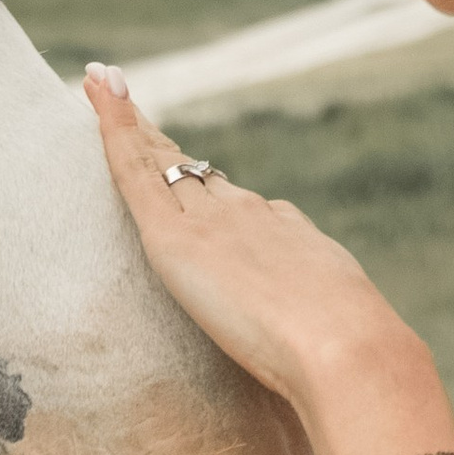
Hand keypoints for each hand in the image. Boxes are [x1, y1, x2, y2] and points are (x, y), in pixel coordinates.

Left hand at [82, 64, 453, 454]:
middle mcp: (253, 216)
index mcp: (292, 240)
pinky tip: (97, 89)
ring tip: (104, 87)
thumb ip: (329, 339)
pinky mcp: (176, 239)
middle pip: (196, 174)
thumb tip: (336, 360)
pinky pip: (134, 170)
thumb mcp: (346, 343)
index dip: (211, 187)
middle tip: (130, 107)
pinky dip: (114, 127)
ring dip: (131, 124)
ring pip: (161, 161)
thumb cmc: (356, 367)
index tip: (196, 170)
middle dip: (163, 143)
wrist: (351, 351)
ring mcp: (214, 222)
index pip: (240, 207)